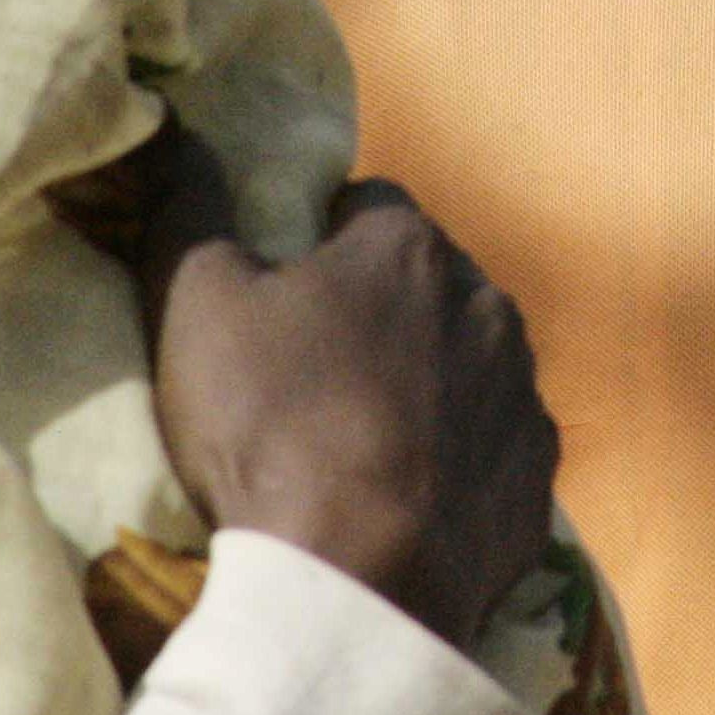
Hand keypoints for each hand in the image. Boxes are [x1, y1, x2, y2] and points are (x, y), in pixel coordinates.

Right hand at [130, 129, 557, 651]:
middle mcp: (489, 302)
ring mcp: (524, 396)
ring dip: (425, 385)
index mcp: (409, 245)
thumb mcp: (194, 300)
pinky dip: (457, 462)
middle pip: (422, 285)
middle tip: (308, 381)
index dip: (313, 245)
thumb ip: (188, 204)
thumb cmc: (269, 425)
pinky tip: (405, 502)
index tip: (276, 303)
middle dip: (376, 314)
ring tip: (356, 449)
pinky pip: (493, 449)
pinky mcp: (538, 482)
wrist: (356, 584)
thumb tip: (176, 130)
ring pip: (466, 364)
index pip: (363, 206)